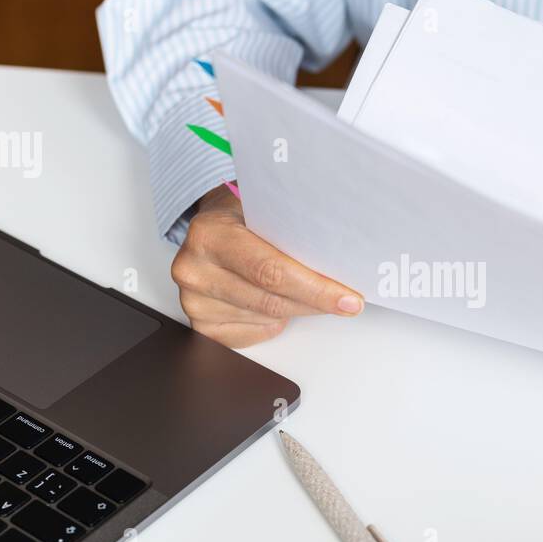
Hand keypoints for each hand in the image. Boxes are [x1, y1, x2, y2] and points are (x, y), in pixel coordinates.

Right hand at [170, 184, 363, 346]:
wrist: (208, 228)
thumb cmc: (240, 216)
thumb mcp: (263, 207)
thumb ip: (292, 230)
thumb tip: (341, 259)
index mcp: (210, 234)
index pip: (270, 270)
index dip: (315, 289)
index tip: (348, 299)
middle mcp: (194, 269)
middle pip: (272, 300)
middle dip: (315, 302)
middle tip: (346, 301)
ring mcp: (194, 301)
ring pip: (267, 318)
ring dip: (298, 310)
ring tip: (309, 293)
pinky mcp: (201, 326)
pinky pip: (253, 334)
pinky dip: (275, 322)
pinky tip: (278, 303)